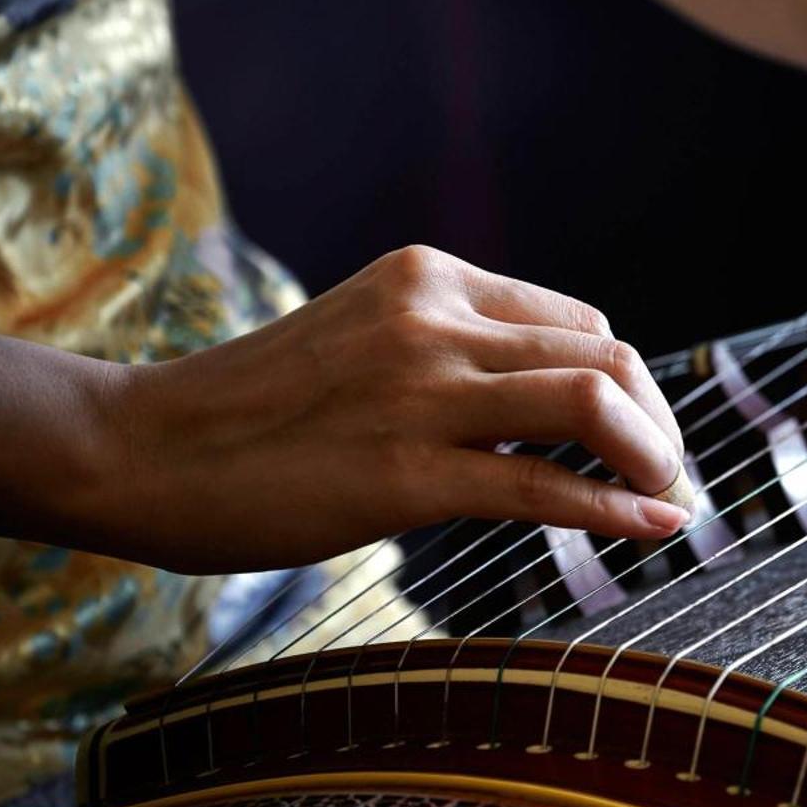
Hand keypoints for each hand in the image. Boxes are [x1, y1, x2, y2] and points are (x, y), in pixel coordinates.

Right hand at [102, 246, 689, 573]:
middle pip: (603, 353)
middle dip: (656, 420)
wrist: (139, 450)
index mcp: (425, 277)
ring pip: (592, 401)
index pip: (575, 318)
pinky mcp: (403, 474)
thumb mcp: (360, 341)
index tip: (636, 434)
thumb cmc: (251, 412)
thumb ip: (447, 356)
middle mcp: (431, 317)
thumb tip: (546, 410)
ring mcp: (419, 391)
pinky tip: (653, 528)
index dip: (625, 381)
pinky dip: (616, 508)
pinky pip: (542, 485)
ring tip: (667, 498)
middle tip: (665, 473)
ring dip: (653, 456)